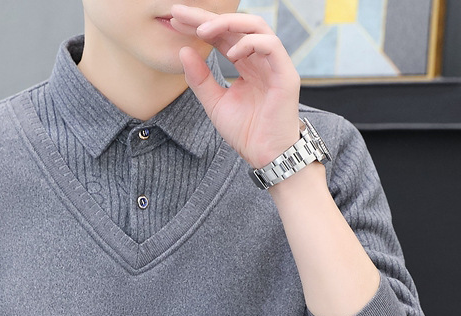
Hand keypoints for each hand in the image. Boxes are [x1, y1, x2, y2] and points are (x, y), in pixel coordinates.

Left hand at [169, 4, 302, 168]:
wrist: (265, 156)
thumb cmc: (246, 133)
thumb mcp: (215, 104)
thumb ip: (200, 79)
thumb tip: (183, 51)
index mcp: (246, 64)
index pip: (222, 36)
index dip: (199, 26)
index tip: (174, 22)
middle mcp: (260, 59)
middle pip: (235, 26)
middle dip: (206, 17)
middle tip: (179, 13)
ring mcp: (274, 64)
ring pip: (256, 26)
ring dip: (228, 23)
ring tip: (202, 31)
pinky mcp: (286, 74)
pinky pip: (270, 46)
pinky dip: (250, 44)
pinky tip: (232, 53)